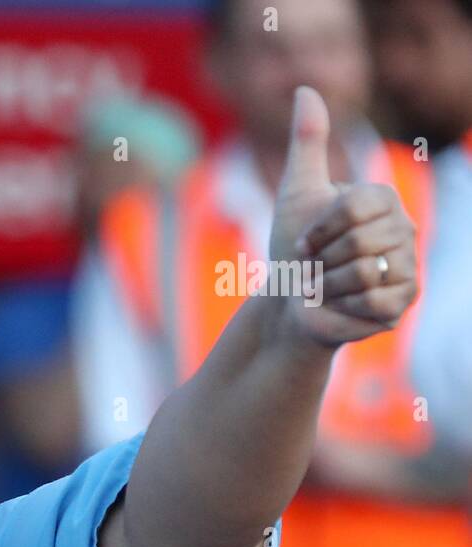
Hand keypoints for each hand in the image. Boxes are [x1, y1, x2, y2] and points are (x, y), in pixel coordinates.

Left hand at [268, 86, 418, 347]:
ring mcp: (408, 267)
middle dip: (320, 260)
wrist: (289, 301)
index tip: (305, 241)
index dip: (320, 228)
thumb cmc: (294, 248)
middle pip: (360, 241)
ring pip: (364, 272)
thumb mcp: (296, 191)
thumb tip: (305, 88)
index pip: (357, 205)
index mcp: (384, 201)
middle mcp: (405, 231)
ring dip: (327, 284)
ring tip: (323, 285)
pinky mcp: (402, 303)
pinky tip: (337, 304)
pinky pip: (373, 301)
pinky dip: (341, 305)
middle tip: (313, 268)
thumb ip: (307, 142)